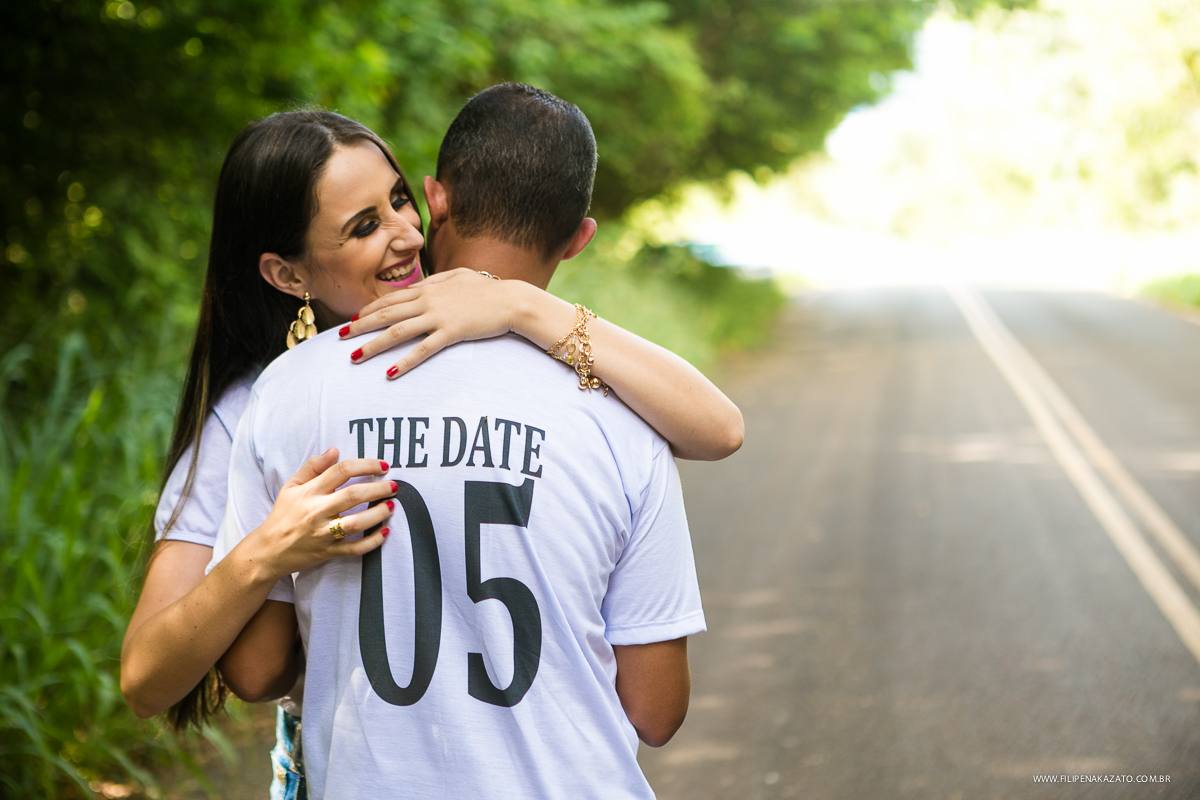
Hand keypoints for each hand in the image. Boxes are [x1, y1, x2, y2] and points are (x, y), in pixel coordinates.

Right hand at [248, 448, 396, 579]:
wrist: (269, 550)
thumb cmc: (283, 515)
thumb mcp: (291, 486)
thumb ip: (313, 467)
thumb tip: (335, 450)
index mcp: (309, 492)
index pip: (341, 471)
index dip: (365, 465)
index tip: (383, 465)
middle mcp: (317, 512)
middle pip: (353, 495)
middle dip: (378, 489)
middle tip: (394, 485)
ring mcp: (323, 534)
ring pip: (356, 523)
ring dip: (378, 514)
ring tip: (392, 506)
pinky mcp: (328, 553)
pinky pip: (354, 549)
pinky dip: (372, 542)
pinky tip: (385, 532)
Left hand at [340, 268, 518, 378]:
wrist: (512, 300)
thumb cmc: (489, 290)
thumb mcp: (460, 277)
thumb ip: (438, 281)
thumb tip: (422, 287)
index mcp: (429, 289)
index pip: (391, 299)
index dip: (370, 309)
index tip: (354, 319)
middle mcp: (428, 301)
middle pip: (386, 314)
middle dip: (360, 326)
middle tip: (340, 338)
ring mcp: (438, 317)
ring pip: (397, 332)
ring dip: (373, 345)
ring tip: (354, 357)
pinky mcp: (450, 333)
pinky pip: (422, 350)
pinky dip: (404, 362)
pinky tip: (390, 373)